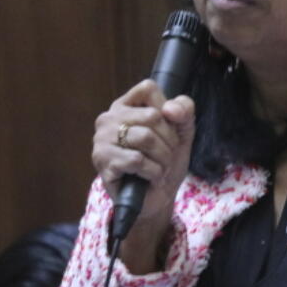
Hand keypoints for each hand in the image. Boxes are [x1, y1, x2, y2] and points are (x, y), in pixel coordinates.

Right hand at [92, 79, 194, 236]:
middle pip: (152, 115)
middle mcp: (108, 118)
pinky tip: (150, 178)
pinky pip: (138, 160)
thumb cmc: (164, 161)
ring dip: (163, 159)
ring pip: (146, 138)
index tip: (169, 130)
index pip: (148, 88)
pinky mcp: (103, 162)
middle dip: (169, 141)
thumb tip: (170, 109)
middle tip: (166, 156)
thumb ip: (184, 112)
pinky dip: (153, 172)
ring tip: (159, 168)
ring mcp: (102, 140)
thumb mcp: (182, 132)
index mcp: (125, 106)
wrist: (156, 197)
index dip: (167, 110)